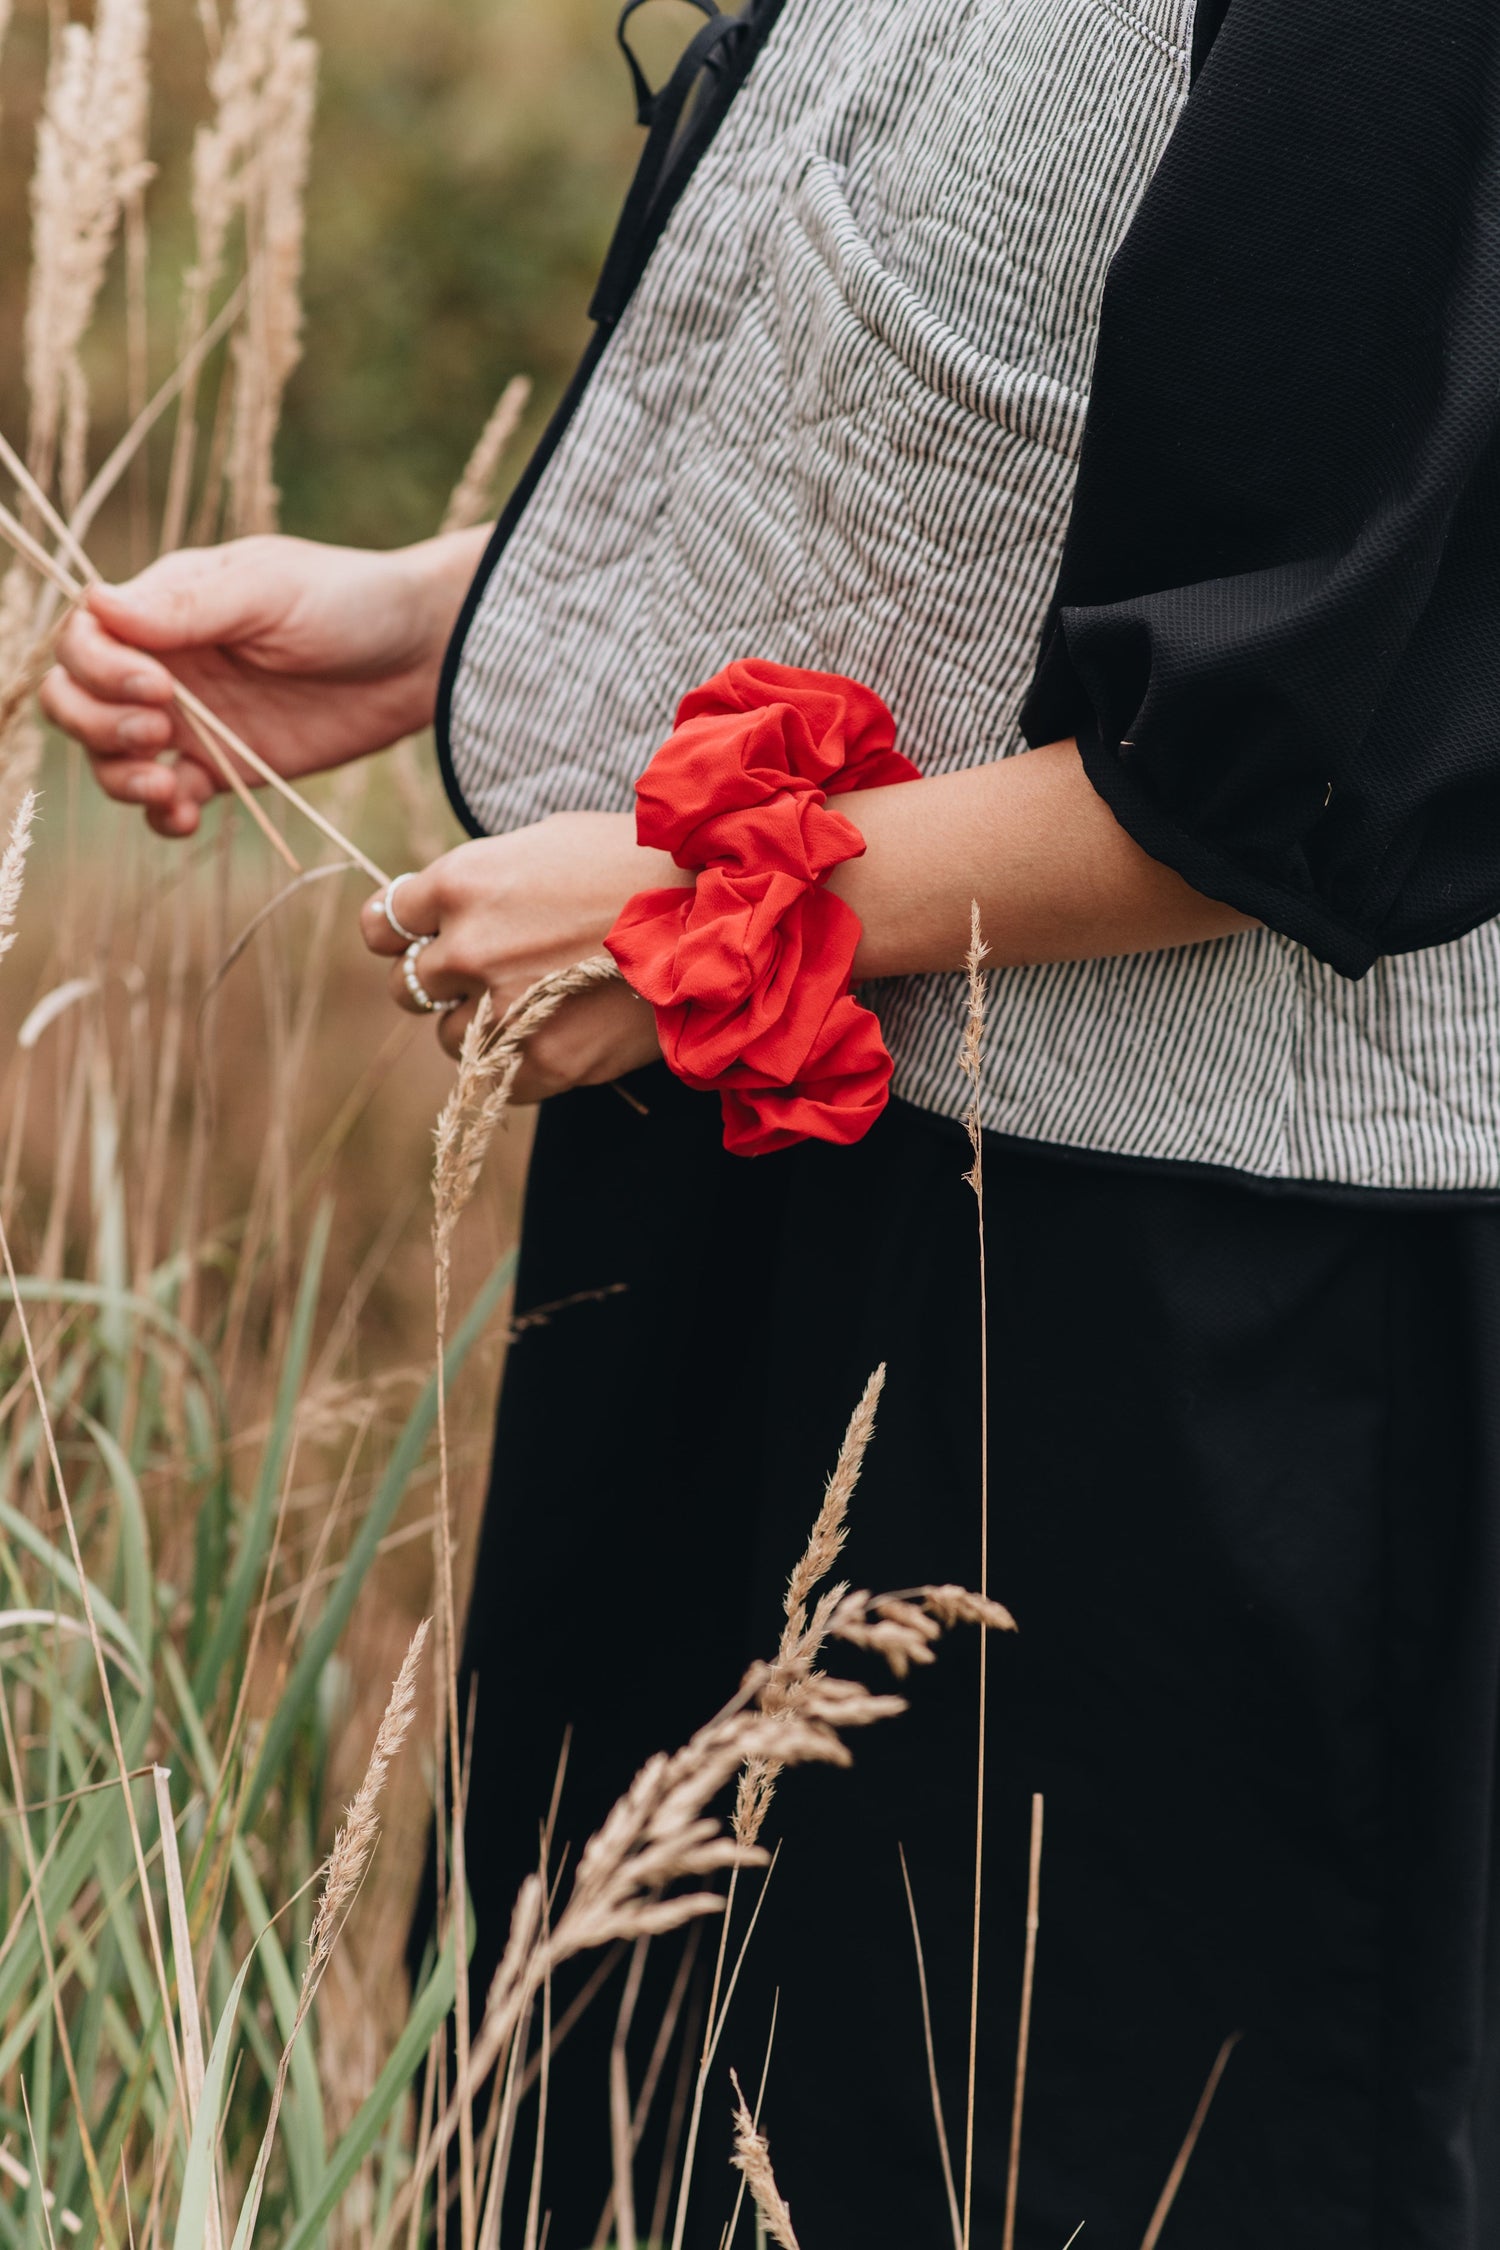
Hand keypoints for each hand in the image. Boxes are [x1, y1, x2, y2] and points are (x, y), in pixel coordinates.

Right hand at [39, 526, 488, 837]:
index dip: (98, 668)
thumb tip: (96, 602)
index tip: (158, 686)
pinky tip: (186, 813)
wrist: (420, 656)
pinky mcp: (226, 767)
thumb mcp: (270, 590)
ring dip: (119, 777)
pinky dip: (162, 814)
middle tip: (157, 732)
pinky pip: (169, 798)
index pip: (85, 638)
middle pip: (77, 699)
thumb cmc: (348, 600)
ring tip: (167, 786)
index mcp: (163, 606)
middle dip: (96, 723)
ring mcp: (191, 720)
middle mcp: (163, 663)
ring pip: (112, 755)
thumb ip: (189, 605)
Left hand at [358, 810, 692, 1090]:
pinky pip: (495, 1081)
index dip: (401, 936)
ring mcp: (502, 1009)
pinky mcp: (541, 1060)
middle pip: (410, 985)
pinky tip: (557, 1038)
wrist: (715, 916)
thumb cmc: (640, 864)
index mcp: (463, 881)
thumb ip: (488, 877)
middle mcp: (469, 946)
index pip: (383, 923)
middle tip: (492, 976)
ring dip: (477, 1028)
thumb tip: (454, 904)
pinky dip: (517, 1067)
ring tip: (534, 1008)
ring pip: (447, 1037)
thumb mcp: (550, 842)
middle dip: (445, 983)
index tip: (419, 942)